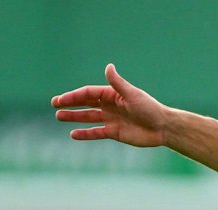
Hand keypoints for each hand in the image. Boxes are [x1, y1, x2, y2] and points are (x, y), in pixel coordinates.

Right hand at [52, 64, 169, 147]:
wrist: (163, 128)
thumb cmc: (150, 109)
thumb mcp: (132, 95)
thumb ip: (118, 83)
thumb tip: (108, 67)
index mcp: (112, 94)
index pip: (88, 93)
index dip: (74, 96)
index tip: (61, 100)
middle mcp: (110, 106)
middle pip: (85, 103)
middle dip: (70, 104)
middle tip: (54, 104)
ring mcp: (111, 119)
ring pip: (88, 117)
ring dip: (74, 117)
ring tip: (59, 117)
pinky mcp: (115, 133)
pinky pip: (96, 132)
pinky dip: (86, 134)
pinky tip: (73, 134)